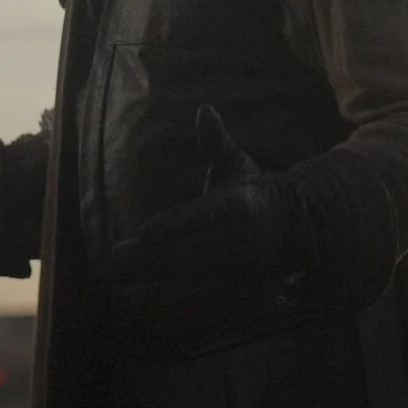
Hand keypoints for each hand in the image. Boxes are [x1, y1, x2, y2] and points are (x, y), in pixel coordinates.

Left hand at [109, 105, 309, 307]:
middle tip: (117, 255)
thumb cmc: (251, 190)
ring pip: (190, 279)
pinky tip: (137, 292)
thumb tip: (204, 110)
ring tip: (121, 274)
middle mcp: (239, 240)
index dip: (177, 225)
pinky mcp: (232, 287)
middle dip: (151, 258)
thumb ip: (216, 142)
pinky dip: (165, 297)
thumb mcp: (237, 163)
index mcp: (240, 205)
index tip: (146, 232)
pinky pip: (196, 297)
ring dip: (151, 279)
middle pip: (191, 252)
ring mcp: (237, 268)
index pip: (207, 215)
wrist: (290, 230)